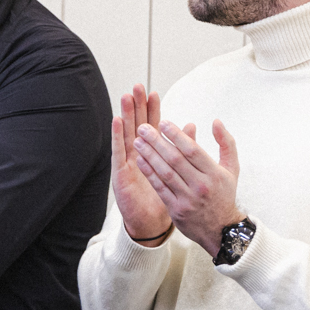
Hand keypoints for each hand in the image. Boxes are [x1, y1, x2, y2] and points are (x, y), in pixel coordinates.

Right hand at [111, 85, 173, 242]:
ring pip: (126, 133)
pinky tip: (117, 121)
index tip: (154, 93)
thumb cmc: (166, 196)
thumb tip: (192, 125)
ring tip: (125, 97)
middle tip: (137, 87)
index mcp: (154, 153)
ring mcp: (128, 162)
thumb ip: (185, 148)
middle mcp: (138, 154)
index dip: (153, 110)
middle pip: (137, 125)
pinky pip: (118, 151)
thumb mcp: (179, 171)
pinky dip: (117, 136)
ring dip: (125, 115)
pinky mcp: (120, 173)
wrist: (152, 222)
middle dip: (138, 106)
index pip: (154, 126)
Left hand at [131, 118, 242, 256]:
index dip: (176, 135)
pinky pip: (160, 188)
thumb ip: (226, 143)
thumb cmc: (224, 194)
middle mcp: (201, 186)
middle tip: (143, 128)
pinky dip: (149, 173)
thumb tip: (216, 121)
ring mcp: (188, 199)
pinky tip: (140, 160)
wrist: (221, 231)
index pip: (192, 150)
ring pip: (165, 173)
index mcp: (214, 174)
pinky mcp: (176, 210)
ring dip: (149, 155)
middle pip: (175, 159)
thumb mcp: (232, 168)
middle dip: (157, 141)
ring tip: (137, 141)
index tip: (163, 122)